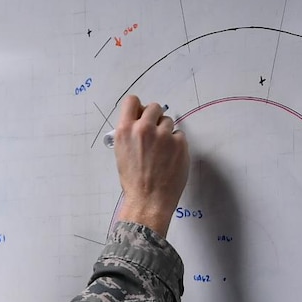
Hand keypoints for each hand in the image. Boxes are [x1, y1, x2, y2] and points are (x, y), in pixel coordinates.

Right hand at [113, 95, 189, 237]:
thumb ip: (130, 133)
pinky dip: (177, 144)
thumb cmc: (134, 181)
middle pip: (154, 107)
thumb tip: (140, 122)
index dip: (139, 107)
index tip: (142, 114)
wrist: (148, 200)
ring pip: (168, 121)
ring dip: (167, 132)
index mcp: (125, 130)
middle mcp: (144, 129)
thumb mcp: (122, 153)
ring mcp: (163, 135)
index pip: (132, 101)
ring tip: (162, 151)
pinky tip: (171, 158)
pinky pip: (180, 135)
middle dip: (156, 118)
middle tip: (156, 133)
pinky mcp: (180, 143)